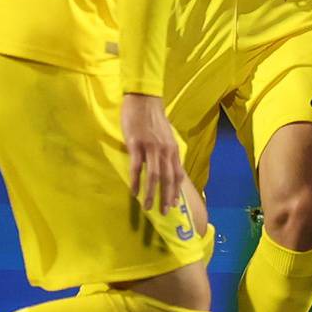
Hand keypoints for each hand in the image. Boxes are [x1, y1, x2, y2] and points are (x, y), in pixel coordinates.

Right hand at [121, 92, 184, 212]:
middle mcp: (165, 150)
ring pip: (153, 176)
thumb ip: (167, 151)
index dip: (176, 190)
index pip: (177, 174)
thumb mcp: (166, 136)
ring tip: (147, 207)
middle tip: (163, 212)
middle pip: (168, 178)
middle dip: (166, 197)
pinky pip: (136, 166)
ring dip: (151, 194)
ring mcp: (151, 147)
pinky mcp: (136, 144)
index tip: (174, 204)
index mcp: (173, 149)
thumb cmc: (153, 119)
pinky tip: (133, 191)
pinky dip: (135, 181)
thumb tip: (168, 167)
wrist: (144, 100)